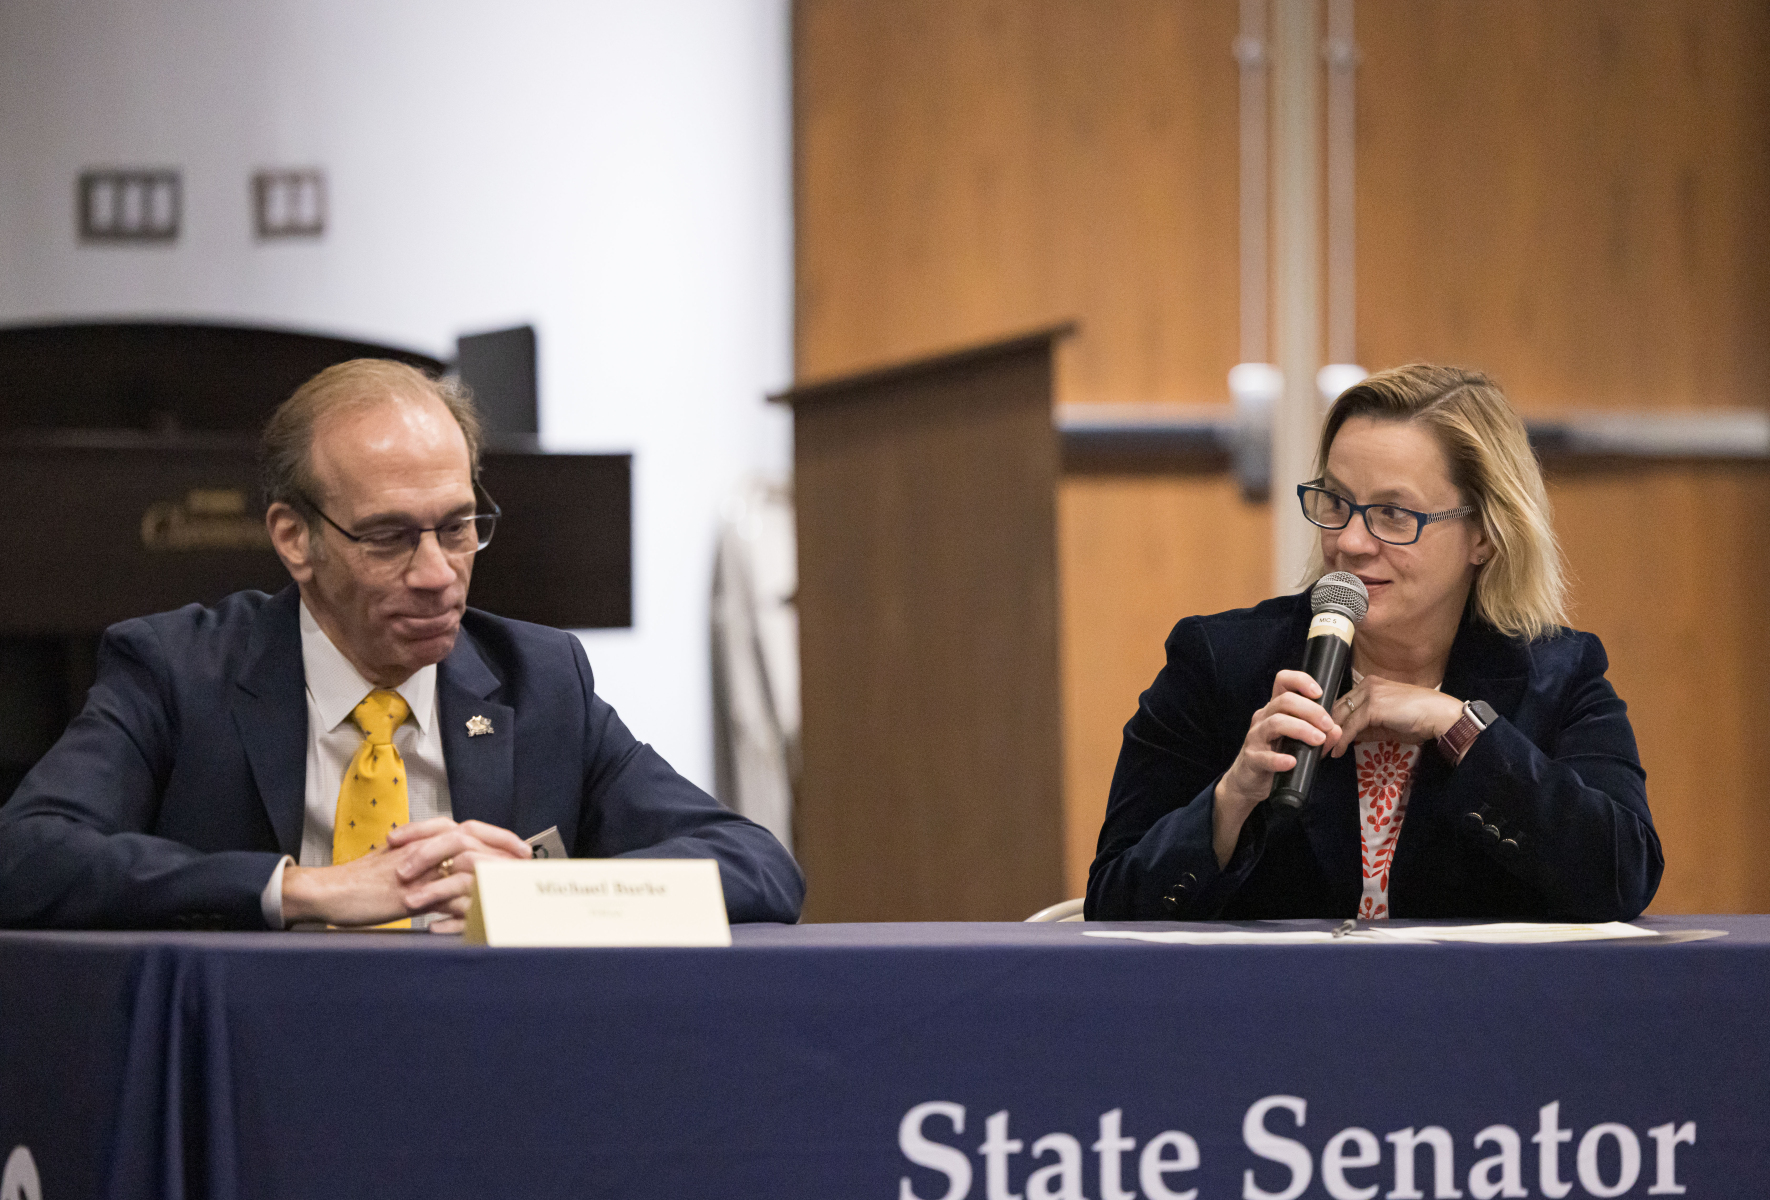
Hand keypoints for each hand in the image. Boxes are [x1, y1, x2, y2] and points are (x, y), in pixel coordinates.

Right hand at [281, 817, 531, 931]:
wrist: (330, 892)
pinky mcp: (411, 894)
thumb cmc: (362, 883)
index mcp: (422, 839)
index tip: (521, 848)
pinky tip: (486, 914)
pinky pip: (449, 899)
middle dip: (505, 853)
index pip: (469, 829)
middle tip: (527, 864)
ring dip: (494, 880)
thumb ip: (429, 864)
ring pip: (466, 869)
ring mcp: (419, 871)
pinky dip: (470, 907)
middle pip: (475, 842)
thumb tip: (457, 874)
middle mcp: (424, 849)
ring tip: (515, 891)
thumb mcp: (400, 865)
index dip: (499, 837)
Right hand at [1212, 670, 1341, 865]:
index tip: (1319, 692)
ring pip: (1276, 722)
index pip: (1283, 682)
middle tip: (1328, 724)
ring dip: (1301, 729)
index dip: (1300, 681)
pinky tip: (1292, 762)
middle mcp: (1264, 718)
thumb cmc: (1277, 757)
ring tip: (1318, 740)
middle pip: (1284, 700)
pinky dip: (1279, 759)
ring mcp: (1255, 737)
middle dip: (1310, 710)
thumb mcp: (1302, 745)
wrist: (1249, 782)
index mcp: (1275, 709)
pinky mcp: (1251, 758)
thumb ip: (1321, 737)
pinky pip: (1264, 756)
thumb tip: (1338, 730)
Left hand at [1327, 676, 1464, 755]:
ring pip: (1341, 716)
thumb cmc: (1418, 719)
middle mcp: (1367, 685)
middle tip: (1317, 745)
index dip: (1332, 721)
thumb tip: (1348, 737)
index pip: (1343, 703)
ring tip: (1323, 751)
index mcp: (1370, 685)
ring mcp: (1370, 694)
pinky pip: (1351, 726)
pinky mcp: (1373, 706)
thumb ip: (1366, 727)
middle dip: (1326, 728)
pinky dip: (1342, 740)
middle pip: (1337, 708)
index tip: (1325, 736)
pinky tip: (1337, 752)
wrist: (1439, 715)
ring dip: (1330, 736)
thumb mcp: (1386, 723)